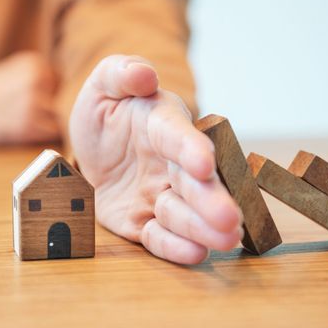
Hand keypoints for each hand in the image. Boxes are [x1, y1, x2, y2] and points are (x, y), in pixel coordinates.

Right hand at [0, 52, 58, 144]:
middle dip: (53, 118)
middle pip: (66, 106)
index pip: (63, 88)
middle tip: (27, 126)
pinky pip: (52, 139)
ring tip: (22, 132)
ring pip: (61, 123)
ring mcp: (32, 103)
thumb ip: (38, 83)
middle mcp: (37, 79)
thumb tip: (75, 102)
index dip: (51, 103)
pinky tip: (20, 140)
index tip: (33, 110)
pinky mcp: (26, 126)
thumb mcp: (10, 76)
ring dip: (49, 132)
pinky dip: (42, 143)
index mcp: (35, 64)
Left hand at [70, 55, 243, 263]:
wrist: (96, 150)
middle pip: (191, 183)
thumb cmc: (108, 111)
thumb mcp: (104, 85)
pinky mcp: (144, 222)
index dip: (190, 148)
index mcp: (162, 123)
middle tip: (231, 218)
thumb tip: (143, 73)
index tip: (204, 162)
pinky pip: (159, 237)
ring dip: (202, 228)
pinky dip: (175, 247)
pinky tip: (195, 254)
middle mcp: (169, 163)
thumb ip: (121, 73)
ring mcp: (159, 194)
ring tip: (225, 240)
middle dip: (211, 200)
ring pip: (182, 213)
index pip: (177, 135)